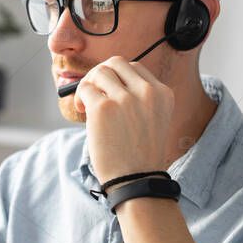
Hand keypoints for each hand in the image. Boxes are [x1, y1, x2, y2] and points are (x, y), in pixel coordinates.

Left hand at [73, 56, 173, 182]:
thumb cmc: (139, 155)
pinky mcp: (103, 108)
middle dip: (100, 74)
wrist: (136, 180)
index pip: (135, 67)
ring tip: (86, 104)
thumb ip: (136, 98)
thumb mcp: (151, 120)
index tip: (109, 93)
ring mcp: (125, 98)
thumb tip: (104, 81)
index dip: (117, 77)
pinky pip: (85, 89)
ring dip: (88, 85)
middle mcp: (147, 91)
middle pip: (116, 62)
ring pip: (99, 72)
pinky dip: (80, 97)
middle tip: (93, 93)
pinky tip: (82, 111)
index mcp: (162, 93)